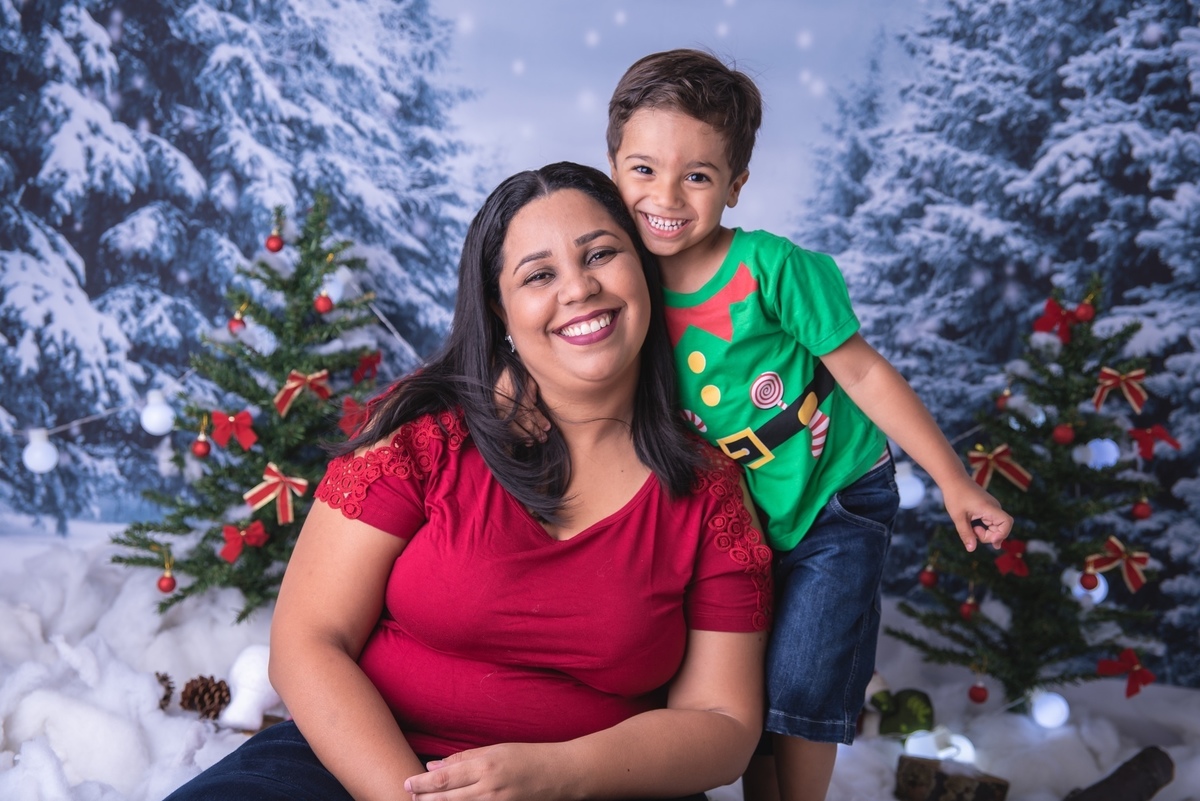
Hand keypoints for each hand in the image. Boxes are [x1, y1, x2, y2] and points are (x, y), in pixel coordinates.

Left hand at [404, 743, 568, 800]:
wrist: (562, 774)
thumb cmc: (529, 757)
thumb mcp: (496, 750)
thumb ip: (465, 758)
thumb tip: (434, 765)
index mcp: (487, 765)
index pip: (445, 777)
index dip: (422, 783)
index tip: (406, 783)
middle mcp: (489, 787)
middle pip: (447, 798)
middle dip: (424, 799)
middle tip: (408, 797)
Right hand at [494, 367, 550, 443]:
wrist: (488, 367)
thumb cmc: (510, 370)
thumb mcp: (524, 375)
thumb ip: (531, 389)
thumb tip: (534, 402)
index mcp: (515, 394)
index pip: (530, 411)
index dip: (539, 420)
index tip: (548, 427)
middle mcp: (504, 403)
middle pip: (522, 421)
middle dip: (533, 431)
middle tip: (542, 439)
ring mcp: (494, 408)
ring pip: (510, 426)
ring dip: (522, 436)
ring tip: (531, 442)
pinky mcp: (489, 411)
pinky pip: (501, 426)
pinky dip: (509, 434)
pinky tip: (516, 440)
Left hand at [941, 477, 1012, 551]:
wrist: (954, 479)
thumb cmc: (955, 496)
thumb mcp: (958, 517)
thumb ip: (966, 533)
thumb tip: (971, 549)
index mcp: (989, 508)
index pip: (1007, 522)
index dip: (1002, 534)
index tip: (991, 541)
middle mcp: (994, 507)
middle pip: (1001, 528)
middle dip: (989, 536)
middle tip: (973, 532)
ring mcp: (992, 507)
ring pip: (996, 526)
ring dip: (985, 532)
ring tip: (972, 527)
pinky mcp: (988, 508)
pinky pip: (991, 522)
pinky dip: (984, 528)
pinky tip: (975, 529)